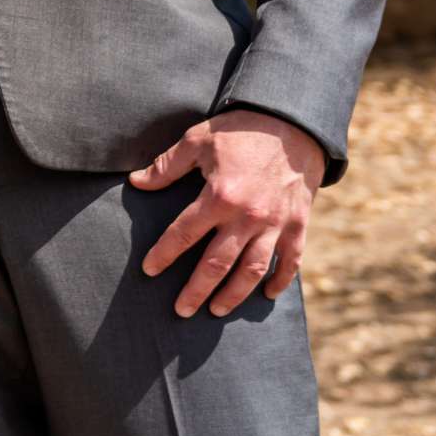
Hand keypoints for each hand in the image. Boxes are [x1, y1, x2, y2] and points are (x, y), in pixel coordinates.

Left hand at [131, 109, 325, 316]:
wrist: (292, 124)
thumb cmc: (239, 130)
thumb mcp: (197, 140)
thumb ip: (166, 166)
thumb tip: (136, 182)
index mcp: (220, 196)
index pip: (184, 234)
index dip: (164, 254)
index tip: (149, 270)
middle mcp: (248, 217)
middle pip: (218, 264)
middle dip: (197, 290)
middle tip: (181, 311)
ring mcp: (276, 224)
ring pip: (253, 270)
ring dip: (234, 294)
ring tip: (217, 310)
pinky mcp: (299, 225)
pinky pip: (290, 261)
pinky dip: (279, 281)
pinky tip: (266, 295)